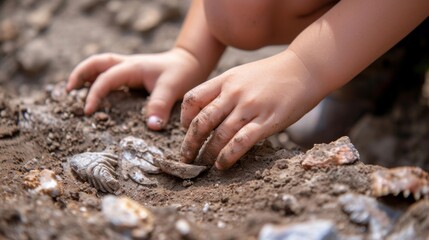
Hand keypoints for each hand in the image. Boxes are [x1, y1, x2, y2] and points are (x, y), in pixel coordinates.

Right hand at [67, 48, 203, 129]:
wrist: (190, 62)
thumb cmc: (181, 73)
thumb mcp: (172, 89)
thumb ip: (160, 106)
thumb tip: (151, 127)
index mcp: (132, 67)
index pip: (106, 78)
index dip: (94, 94)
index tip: (88, 112)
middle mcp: (127, 64)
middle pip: (96, 63)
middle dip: (79, 74)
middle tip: (67, 91)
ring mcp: (128, 68)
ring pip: (100, 65)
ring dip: (85, 75)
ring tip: (72, 91)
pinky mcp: (131, 74)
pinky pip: (109, 74)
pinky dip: (97, 80)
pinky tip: (94, 93)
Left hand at [180, 51, 324, 169]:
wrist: (305, 67)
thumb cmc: (273, 74)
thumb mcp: (243, 74)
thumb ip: (225, 90)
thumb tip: (209, 112)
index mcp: (225, 80)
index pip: (193, 99)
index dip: (184, 118)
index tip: (185, 130)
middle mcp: (234, 92)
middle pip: (201, 121)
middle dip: (189, 143)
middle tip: (186, 157)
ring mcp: (250, 107)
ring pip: (219, 135)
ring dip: (207, 153)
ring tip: (203, 165)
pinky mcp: (268, 121)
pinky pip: (241, 142)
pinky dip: (227, 156)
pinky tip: (222, 164)